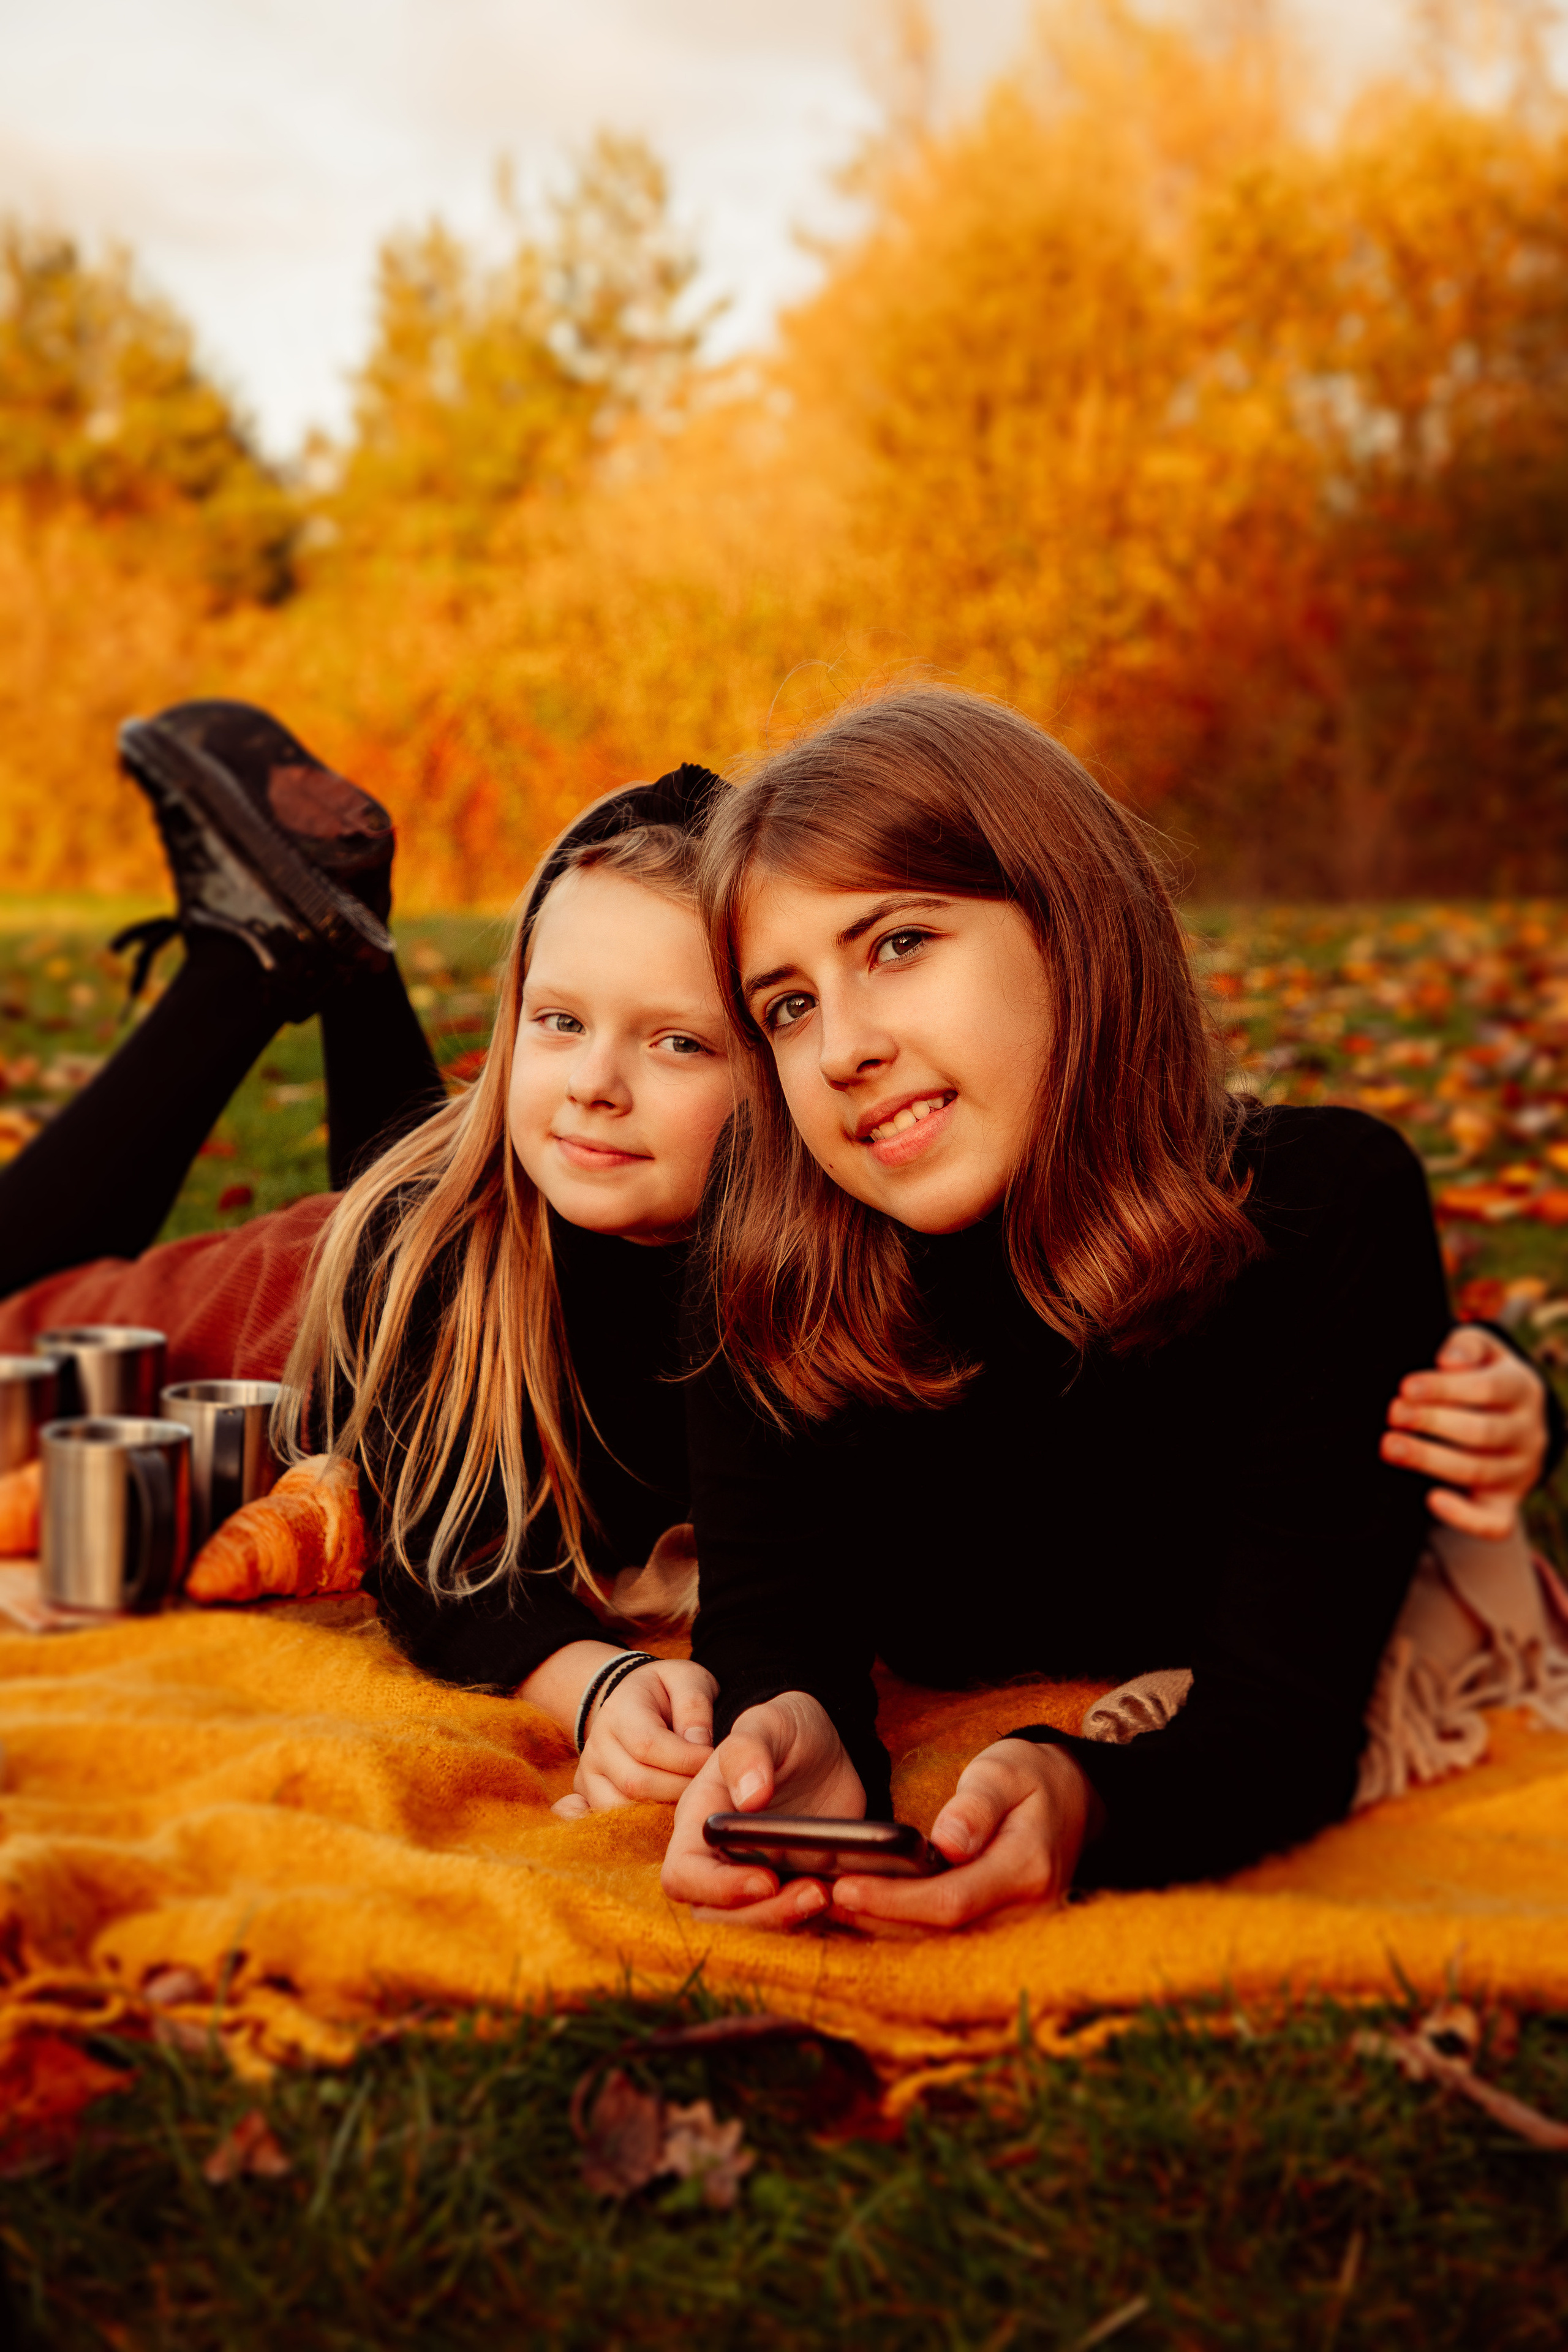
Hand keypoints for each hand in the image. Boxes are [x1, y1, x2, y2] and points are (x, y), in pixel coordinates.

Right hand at [518, 1641, 715, 1817]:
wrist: (629, 1699)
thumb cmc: (665, 1691)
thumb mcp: (686, 1679)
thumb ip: (694, 1707)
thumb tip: (700, 1746)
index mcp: (620, 1711)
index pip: (648, 1745)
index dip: (686, 1760)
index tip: (715, 1760)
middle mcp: (597, 1745)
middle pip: (637, 1783)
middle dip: (681, 1789)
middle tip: (708, 1784)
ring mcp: (588, 1774)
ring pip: (623, 1808)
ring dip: (663, 1810)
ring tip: (690, 1798)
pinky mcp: (588, 1796)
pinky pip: (610, 1820)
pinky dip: (640, 1824)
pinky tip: (666, 1816)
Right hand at [660, 1691, 864, 1928]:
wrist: (823, 1746)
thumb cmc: (783, 1729)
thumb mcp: (767, 1724)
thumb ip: (749, 1751)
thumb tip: (750, 1798)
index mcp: (699, 1821)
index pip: (683, 1874)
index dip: (717, 1888)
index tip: (765, 1878)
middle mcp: (719, 1858)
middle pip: (716, 1914)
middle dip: (764, 1914)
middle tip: (815, 1892)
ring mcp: (755, 1876)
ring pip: (754, 1925)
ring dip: (789, 1920)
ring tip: (828, 1893)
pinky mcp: (791, 1886)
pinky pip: (794, 1920)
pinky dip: (818, 1919)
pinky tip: (847, 1895)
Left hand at [830, 1739, 1099, 1927]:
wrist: (1072, 1802)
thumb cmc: (1031, 1779)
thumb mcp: (1005, 1770)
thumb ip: (977, 1805)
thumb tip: (947, 1843)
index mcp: (1028, 1870)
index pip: (952, 1902)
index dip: (895, 1901)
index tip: (846, 1887)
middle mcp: (1026, 1913)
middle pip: (940, 1933)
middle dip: (879, 1919)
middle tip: (824, 1897)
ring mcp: (1017, 1930)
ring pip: (939, 1944)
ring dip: (885, 1928)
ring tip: (834, 1904)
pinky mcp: (1000, 1933)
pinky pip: (946, 1940)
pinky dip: (905, 1928)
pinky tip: (866, 1910)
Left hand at [1382, 1322, 1550, 1537]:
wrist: (1516, 1419)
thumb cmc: (1484, 1376)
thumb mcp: (1484, 1351)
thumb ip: (1467, 1346)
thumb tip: (1447, 1360)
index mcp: (1522, 1389)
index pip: (1488, 1389)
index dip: (1445, 1389)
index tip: (1405, 1387)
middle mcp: (1527, 1433)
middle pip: (1481, 1432)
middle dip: (1432, 1423)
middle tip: (1393, 1414)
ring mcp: (1519, 1472)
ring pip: (1478, 1471)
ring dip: (1431, 1460)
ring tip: (1389, 1446)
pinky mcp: (1506, 1504)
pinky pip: (1495, 1523)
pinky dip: (1465, 1517)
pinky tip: (1432, 1500)